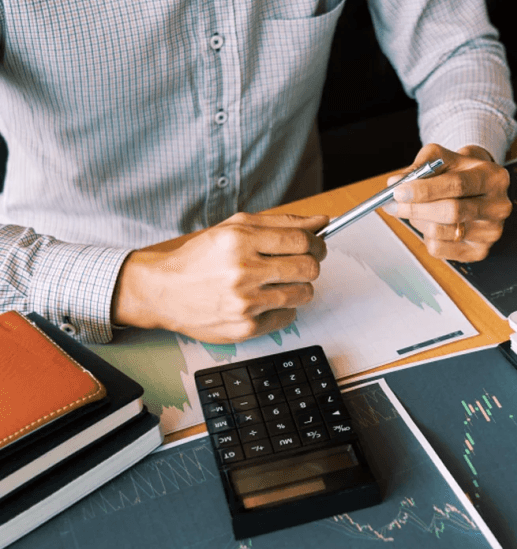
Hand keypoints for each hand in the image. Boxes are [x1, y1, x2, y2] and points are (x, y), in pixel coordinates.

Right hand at [113, 212, 328, 342]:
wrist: (163, 292)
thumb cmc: (199, 258)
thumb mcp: (235, 228)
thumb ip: (281, 222)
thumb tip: (322, 221)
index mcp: (239, 240)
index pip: (302, 240)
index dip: (317, 244)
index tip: (317, 247)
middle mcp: (242, 271)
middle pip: (308, 268)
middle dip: (310, 265)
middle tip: (299, 264)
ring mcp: (244, 302)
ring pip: (303, 294)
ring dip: (297, 287)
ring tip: (277, 282)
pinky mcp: (245, 327)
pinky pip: (288, 316)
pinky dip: (282, 308)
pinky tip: (264, 300)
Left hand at [390, 143, 510, 261]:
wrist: (477, 187)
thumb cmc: (459, 171)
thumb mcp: (442, 158)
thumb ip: (420, 167)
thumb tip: (395, 183)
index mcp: (493, 178)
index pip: (458, 185)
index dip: (425, 190)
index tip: (399, 191)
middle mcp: (498, 206)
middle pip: (451, 212)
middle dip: (416, 208)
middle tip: (393, 204)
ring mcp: (491, 232)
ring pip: (442, 232)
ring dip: (418, 221)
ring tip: (414, 210)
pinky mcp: (480, 252)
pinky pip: (441, 249)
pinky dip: (426, 237)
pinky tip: (430, 224)